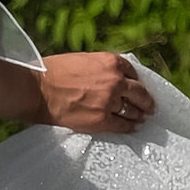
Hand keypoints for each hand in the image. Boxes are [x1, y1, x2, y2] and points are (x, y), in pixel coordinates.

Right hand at [36, 50, 155, 138]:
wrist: (39, 90)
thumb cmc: (53, 72)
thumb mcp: (82, 60)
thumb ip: (101, 68)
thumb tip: (110, 78)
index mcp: (111, 62)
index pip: (133, 72)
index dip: (136, 82)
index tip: (138, 88)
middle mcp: (115, 81)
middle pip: (140, 93)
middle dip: (146, 100)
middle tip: (151, 107)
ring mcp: (110, 102)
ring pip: (132, 111)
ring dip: (138, 115)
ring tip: (141, 119)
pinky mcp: (102, 120)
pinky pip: (122, 126)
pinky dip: (129, 128)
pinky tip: (132, 128)